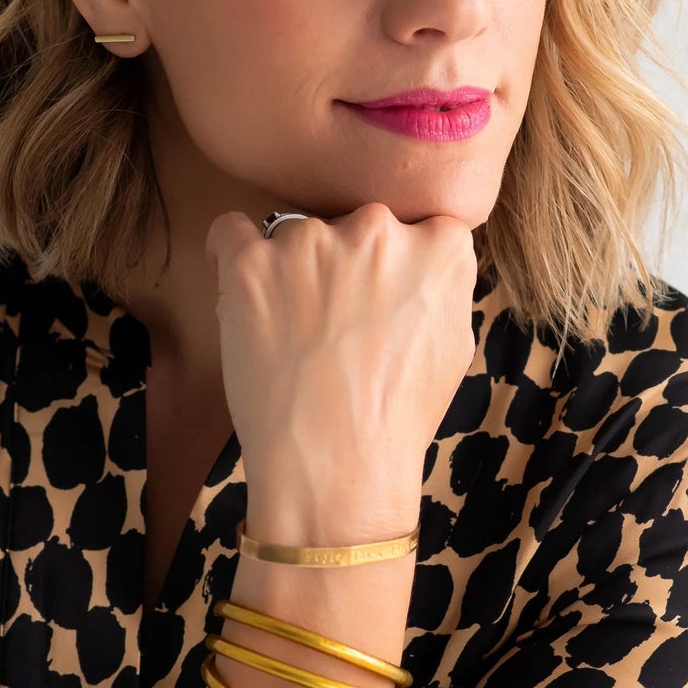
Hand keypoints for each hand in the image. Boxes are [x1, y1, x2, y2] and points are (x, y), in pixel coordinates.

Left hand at [204, 202, 479, 534]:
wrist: (336, 463)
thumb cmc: (397, 416)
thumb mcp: (456, 344)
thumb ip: (442, 283)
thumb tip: (421, 260)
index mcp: (438, 245)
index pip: (422, 225)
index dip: (400, 261)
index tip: (385, 295)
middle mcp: (378, 227)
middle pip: (358, 225)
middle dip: (349, 262)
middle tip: (337, 321)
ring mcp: (311, 240)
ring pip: (298, 233)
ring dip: (295, 267)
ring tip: (293, 330)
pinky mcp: (252, 262)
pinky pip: (231, 231)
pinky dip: (232, 254)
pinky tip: (243, 290)